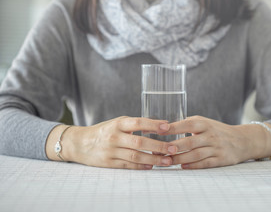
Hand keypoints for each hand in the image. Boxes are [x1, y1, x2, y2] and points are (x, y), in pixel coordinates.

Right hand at [46, 117, 178, 168]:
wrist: (80, 143)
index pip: (138, 122)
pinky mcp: (109, 163)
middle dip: (158, 146)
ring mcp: (111, 151)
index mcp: (118, 124)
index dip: (153, 124)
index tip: (168, 126)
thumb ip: (136, 124)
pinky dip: (141, 166)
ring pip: (136, 156)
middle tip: (173, 148)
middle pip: (140, 142)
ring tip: (167, 160)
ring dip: (153, 159)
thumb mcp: (117, 123)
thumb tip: (161, 125)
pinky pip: (128, 165)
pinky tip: (152, 166)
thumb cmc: (104, 131)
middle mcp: (114, 137)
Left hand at [158, 116, 270, 168]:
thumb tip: (161, 127)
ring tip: (167, 162)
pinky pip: (205, 163)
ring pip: (195, 154)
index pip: (186, 124)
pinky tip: (183, 166)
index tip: (157, 131)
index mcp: (204, 123)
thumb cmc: (215, 131)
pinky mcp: (221, 159)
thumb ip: (186, 125)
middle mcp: (210, 135)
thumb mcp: (203, 123)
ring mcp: (216, 148)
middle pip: (189, 142)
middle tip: (159, 152)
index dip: (171, 128)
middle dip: (174, 147)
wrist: (241, 140)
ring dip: (180, 159)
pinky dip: (193, 165)